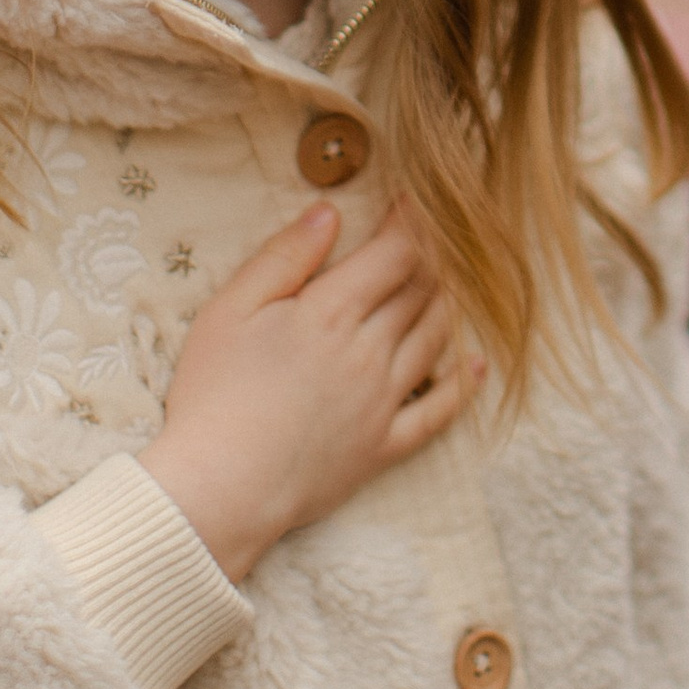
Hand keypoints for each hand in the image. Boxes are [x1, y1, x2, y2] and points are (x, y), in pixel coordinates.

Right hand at [138, 202, 478, 582]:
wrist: (218, 489)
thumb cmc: (213, 395)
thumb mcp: (230, 310)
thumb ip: (284, 258)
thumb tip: (330, 213)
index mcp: (332, 312)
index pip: (394, 253)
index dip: (414, 222)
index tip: (419, 199)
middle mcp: (369, 352)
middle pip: (420, 292)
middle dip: (434, 257)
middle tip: (442, 234)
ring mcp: (381, 402)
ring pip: (434, 340)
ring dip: (449, 305)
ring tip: (455, 282)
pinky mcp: (381, 448)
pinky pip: (436, 414)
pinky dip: (461, 386)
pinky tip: (475, 366)